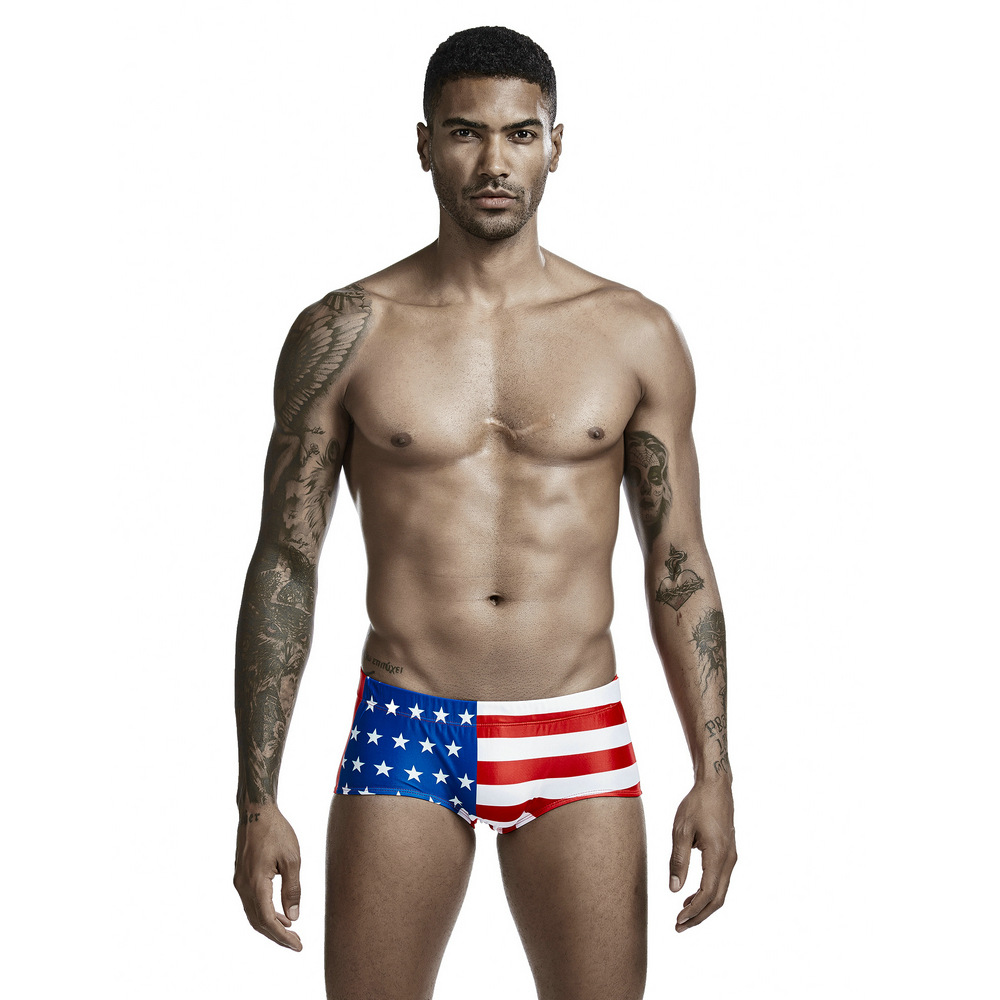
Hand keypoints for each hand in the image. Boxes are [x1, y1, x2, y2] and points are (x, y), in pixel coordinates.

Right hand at [233, 804, 302, 950]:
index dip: (282, 936)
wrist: (256, 811)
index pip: (267, 920)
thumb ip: (293, 889)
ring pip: (253, 913)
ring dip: (271, 924)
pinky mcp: (241, 876)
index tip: (298, 945)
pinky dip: (265, 911)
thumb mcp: (292, 859)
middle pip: (258, 921)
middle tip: (296, 943)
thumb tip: (294, 916)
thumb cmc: (276, 831)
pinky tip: (279, 912)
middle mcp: (243, 886)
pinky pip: (252, 902)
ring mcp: (240, 881)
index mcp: (256, 883)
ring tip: (290, 930)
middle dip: (277, 935)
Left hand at [669, 780, 736, 931]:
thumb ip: (678, 861)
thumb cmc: (697, 804)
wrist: (715, 786)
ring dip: (703, 906)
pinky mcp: (728, 852)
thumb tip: (674, 889)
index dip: (693, 910)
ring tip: (683, 914)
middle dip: (699, 916)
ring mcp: (731, 856)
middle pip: (717, 899)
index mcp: (718, 855)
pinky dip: (708, 893)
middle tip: (679, 926)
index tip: (677, 920)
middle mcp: (729, 860)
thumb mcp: (681, 830)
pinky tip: (692, 895)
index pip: (707, 893)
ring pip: (721, 891)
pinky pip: (720, 880)